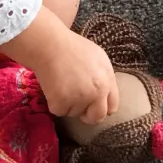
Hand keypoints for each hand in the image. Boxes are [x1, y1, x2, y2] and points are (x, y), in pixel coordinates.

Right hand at [10, 10, 119, 124]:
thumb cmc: (73, 48)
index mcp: (108, 80)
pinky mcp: (62, 103)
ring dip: (69, 104)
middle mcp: (97, 92)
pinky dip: (55, 103)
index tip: (94, 106)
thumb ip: (104, 78)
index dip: (102, 107)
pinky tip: (54, 86)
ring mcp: (80, 99)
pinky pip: (60, 111)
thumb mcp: (98, 58)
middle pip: (97, 117)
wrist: (51, 45)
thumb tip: (103, 96)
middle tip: (77, 105)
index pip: (112, 106)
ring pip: (75, 113)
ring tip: (63, 83)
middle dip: (88, 115)